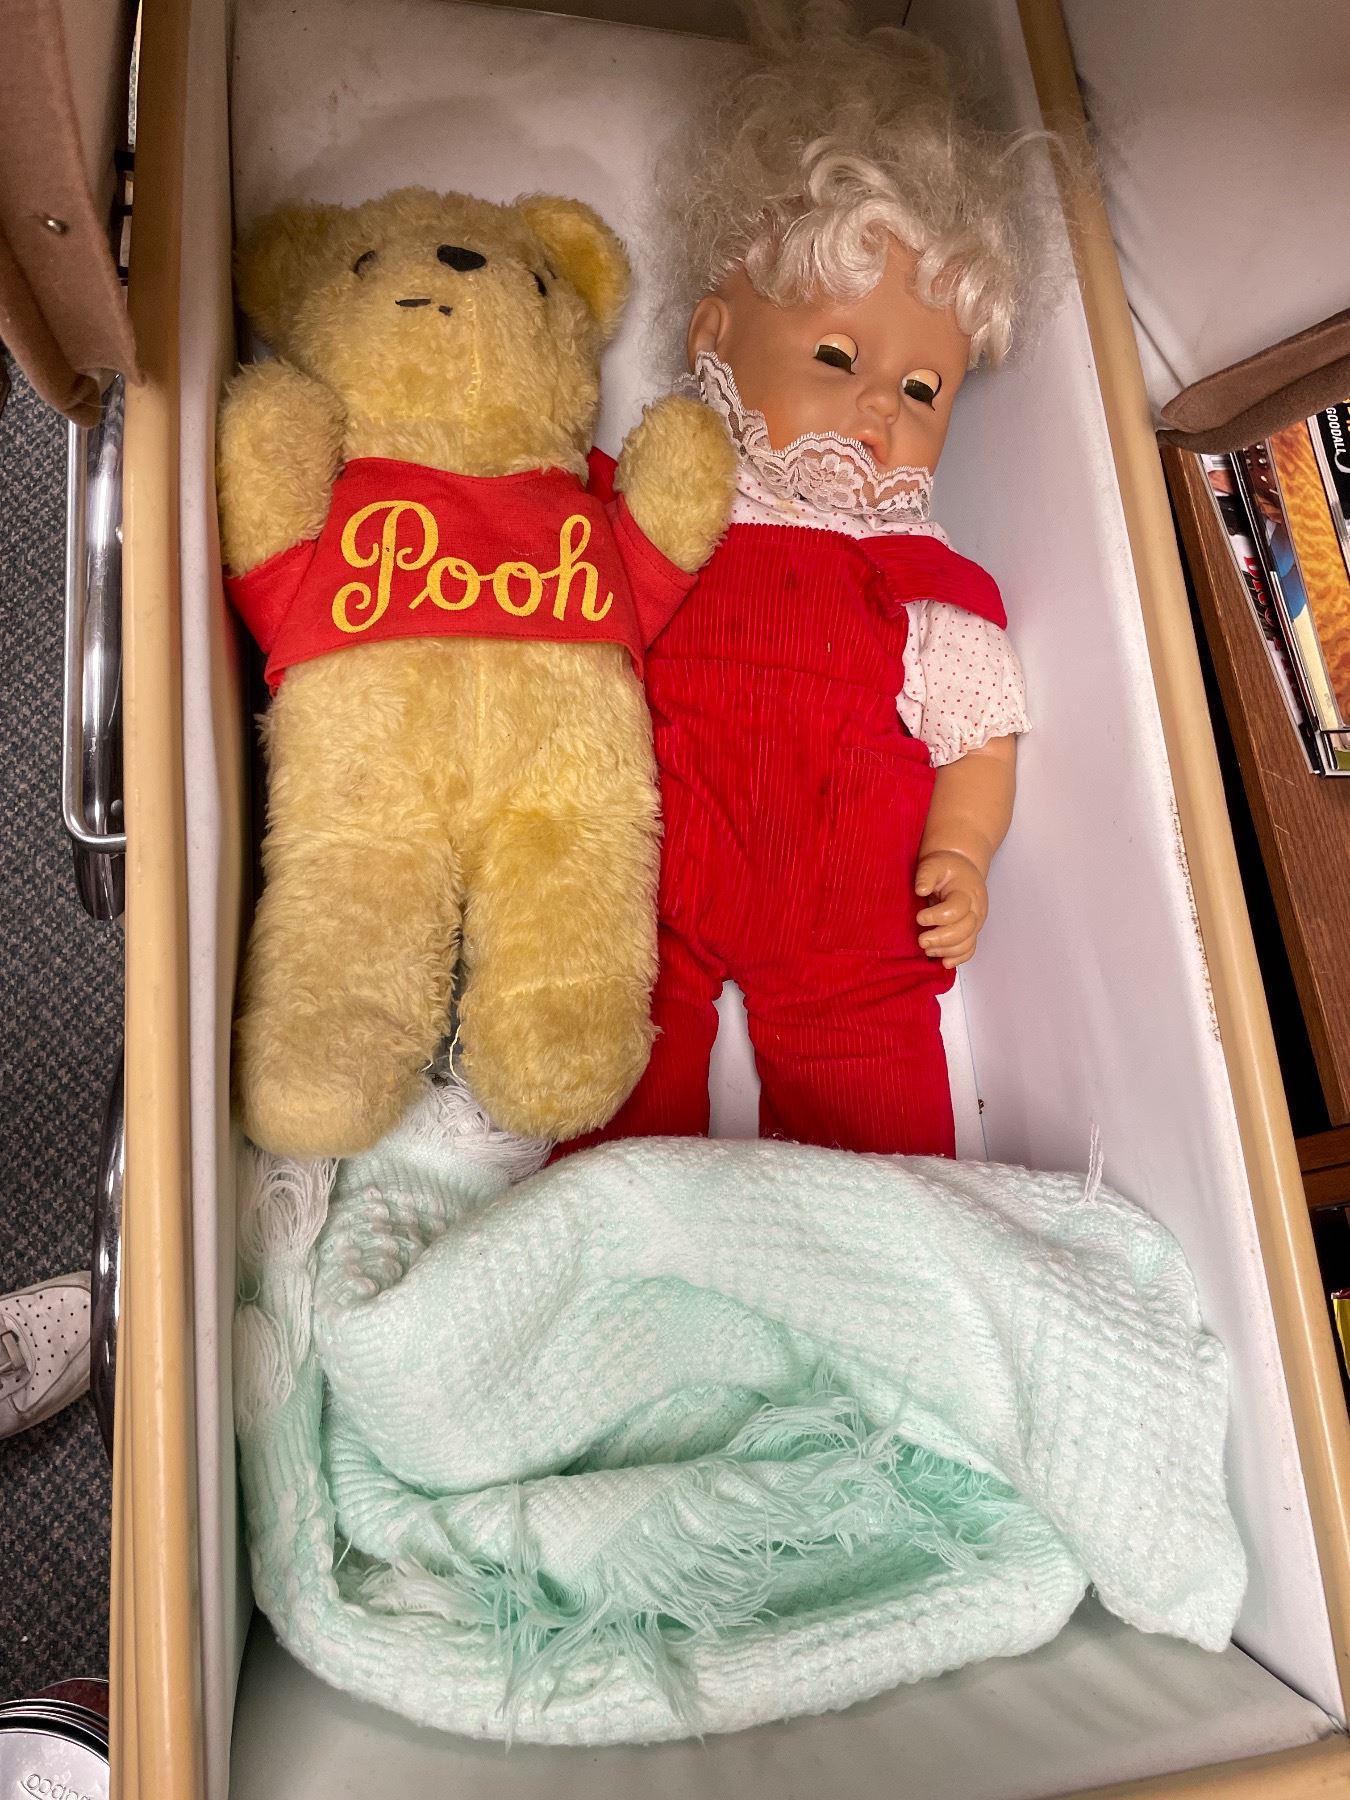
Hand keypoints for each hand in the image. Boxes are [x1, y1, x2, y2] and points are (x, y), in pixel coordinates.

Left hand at [914, 851, 987, 968]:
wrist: (961, 868)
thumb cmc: (946, 867)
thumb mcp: (934, 864)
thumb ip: (927, 874)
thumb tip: (920, 890)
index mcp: (967, 892)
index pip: (957, 909)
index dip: (937, 917)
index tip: (919, 918)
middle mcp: (975, 909)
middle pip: (964, 931)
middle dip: (941, 939)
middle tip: (921, 940)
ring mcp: (975, 922)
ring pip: (967, 944)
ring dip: (946, 951)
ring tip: (927, 949)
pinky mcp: (971, 931)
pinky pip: (969, 949)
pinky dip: (958, 959)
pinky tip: (944, 962)